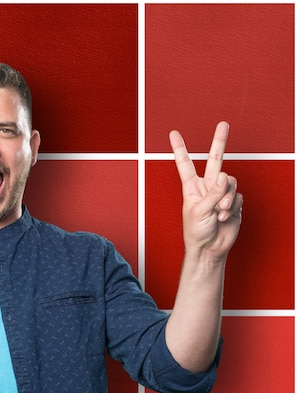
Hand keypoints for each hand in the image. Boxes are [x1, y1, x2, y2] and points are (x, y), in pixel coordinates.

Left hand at [170, 121, 241, 261]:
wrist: (209, 248)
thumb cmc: (196, 232)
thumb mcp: (200, 211)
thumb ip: (213, 193)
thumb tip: (225, 175)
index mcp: (192, 187)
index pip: (185, 164)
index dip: (179, 149)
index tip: (173, 133)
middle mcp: (207, 187)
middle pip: (215, 160)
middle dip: (220, 142)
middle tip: (223, 124)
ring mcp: (221, 194)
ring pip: (231, 182)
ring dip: (227, 198)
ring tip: (220, 212)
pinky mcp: (234, 202)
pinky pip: (238, 197)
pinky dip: (232, 207)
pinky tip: (225, 217)